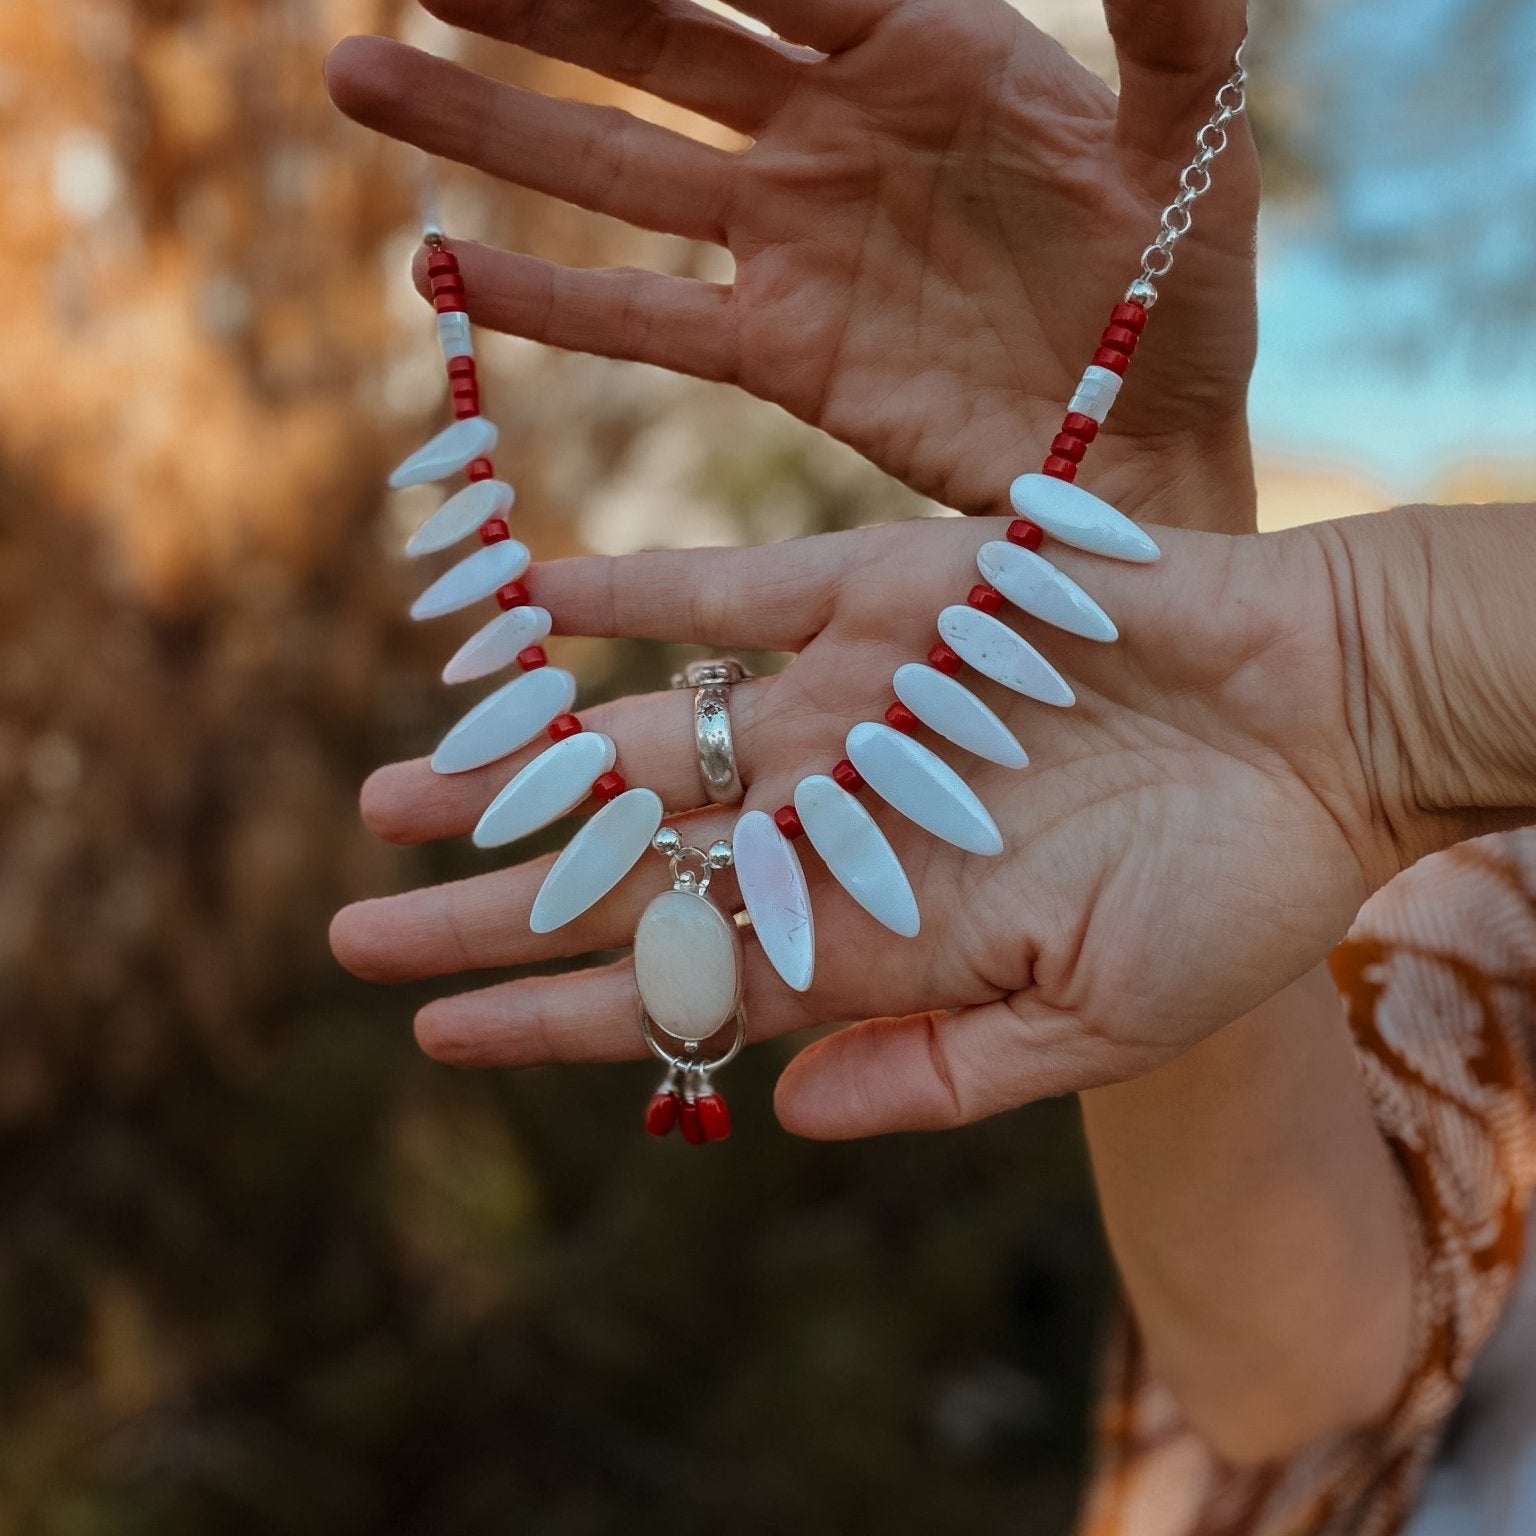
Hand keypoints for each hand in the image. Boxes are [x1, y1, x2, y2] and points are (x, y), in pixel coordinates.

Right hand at [324, 0, 1258, 528]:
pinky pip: (642, 319)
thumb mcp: (1188, 145)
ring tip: (360, 77)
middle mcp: (830, 128)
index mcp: (925, 44)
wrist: (1138, 453)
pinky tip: (447, 273)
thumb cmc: (1179, 294)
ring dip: (490, 127)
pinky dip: (548, 302)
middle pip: (655, 37)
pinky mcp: (776, 350)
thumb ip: (1170, 19)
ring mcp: (790, 241)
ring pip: (615, 167)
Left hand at [330, 513, 1410, 1136]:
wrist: (1334, 724)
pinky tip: (523, 603)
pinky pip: (730, 587)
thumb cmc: (1243, 891)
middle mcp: (839, 817)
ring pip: (647, 739)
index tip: (438, 1035)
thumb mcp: (1104, 1026)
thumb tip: (778, 1110)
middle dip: (498, 905)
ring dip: (525, 764)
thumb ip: (946, 1074)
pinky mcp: (889, 595)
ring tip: (398, 790)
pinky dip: (630, 592)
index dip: (560, 1013)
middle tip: (360, 933)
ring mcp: (851, 704)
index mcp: (884, 932)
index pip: (687, 981)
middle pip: (635, 871)